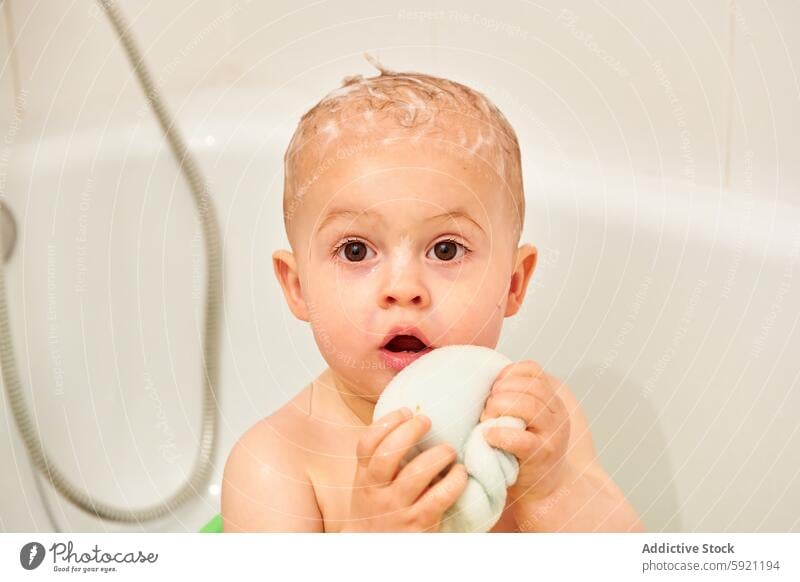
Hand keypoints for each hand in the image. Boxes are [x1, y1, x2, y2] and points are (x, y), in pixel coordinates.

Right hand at [343, 407, 468, 531]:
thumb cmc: (377, 509)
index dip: (387, 422)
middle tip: (427, 421)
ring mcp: (397, 509)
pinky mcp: (418, 524)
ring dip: (437, 455)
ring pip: (416, 474)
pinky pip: (439, 497)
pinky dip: (454, 481)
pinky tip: (460, 473)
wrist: (373, 551)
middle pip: (389, 454)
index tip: (406, 411)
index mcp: (364, 477)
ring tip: (449, 449)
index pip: (367, 444)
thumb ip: (381, 459)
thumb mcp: (369, 484)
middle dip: (410, 431)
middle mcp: (377, 492)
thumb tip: (411, 421)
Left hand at [479, 360, 570, 503]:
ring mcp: (552, 435)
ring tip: (486, 420)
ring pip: (528, 405)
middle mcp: (557, 414)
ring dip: (499, 408)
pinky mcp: (541, 456)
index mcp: (552, 400)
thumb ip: (513, 397)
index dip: (508, 373)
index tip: (493, 388)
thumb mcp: (524, 419)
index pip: (532, 370)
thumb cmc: (524, 452)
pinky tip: (488, 436)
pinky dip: (500, 434)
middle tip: (486, 409)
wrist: (545, 492)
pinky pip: (521, 439)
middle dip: (500, 392)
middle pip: (529, 385)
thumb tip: (482, 374)